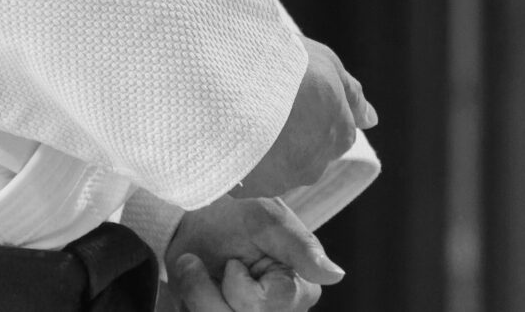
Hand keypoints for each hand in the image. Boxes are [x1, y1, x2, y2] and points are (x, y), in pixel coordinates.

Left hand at [165, 195, 342, 294]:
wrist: (194, 231)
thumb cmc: (233, 223)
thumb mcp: (265, 220)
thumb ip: (300, 246)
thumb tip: (335, 276)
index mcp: (300, 291)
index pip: (261, 306)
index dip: (236, 282)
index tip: (234, 261)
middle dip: (208, 291)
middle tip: (209, 264)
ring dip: (194, 295)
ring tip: (195, 272)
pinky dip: (189, 305)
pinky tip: (194, 292)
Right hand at [234, 39, 377, 198]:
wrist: (239, 84)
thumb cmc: (288, 68)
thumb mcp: (328, 65)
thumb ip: (352, 95)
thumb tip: (371, 120)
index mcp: (340, 135)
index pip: (335, 133)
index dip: (312, 113)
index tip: (293, 98)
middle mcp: (317, 165)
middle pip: (306, 154)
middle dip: (291, 136)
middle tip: (266, 106)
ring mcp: (284, 180)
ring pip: (279, 169)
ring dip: (267, 151)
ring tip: (244, 119)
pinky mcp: (253, 188)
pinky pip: (250, 178)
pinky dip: (244, 163)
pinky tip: (232, 137)